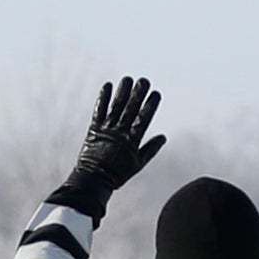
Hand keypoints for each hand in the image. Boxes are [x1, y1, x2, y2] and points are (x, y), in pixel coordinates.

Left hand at [67, 77, 166, 204]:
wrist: (94, 178)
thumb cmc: (118, 173)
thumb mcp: (139, 163)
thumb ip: (151, 149)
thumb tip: (163, 137)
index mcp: (132, 140)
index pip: (143, 119)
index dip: (150, 105)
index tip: (156, 93)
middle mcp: (119, 132)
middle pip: (130, 109)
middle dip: (138, 94)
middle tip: (143, 81)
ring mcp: (106, 129)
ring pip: (116, 107)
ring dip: (122, 92)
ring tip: (127, 79)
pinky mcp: (94, 128)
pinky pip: (99, 110)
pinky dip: (103, 98)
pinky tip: (108, 86)